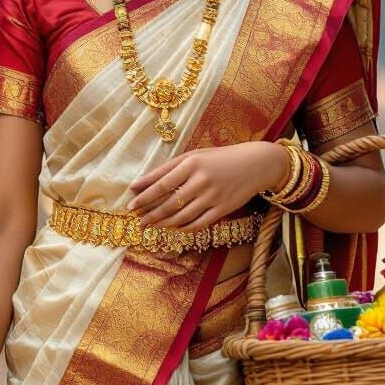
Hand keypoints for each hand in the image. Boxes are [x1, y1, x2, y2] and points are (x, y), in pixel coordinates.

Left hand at [125, 141, 287, 230]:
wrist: (255, 164)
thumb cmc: (219, 158)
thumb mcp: (194, 156)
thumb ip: (168, 168)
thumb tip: (141, 182)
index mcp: (191, 164)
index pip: (161, 184)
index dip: (143, 196)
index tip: (129, 204)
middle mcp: (201, 180)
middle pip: (169, 203)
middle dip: (150, 214)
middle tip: (138, 220)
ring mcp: (212, 196)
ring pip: (181, 216)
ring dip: (163, 223)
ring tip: (151, 225)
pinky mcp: (222, 209)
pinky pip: (198, 223)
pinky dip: (183, 228)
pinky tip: (173, 228)